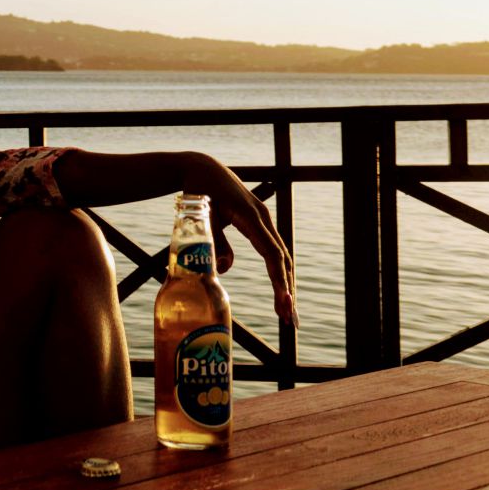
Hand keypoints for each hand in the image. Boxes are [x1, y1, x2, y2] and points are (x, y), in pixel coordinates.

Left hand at [181, 153, 297, 325]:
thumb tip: (224, 270)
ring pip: (281, 257)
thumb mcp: (202, 215)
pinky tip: (280, 293)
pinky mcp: (259, 224)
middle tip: (289, 321)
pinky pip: (274, 252)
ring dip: (285, 285)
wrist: (202, 168)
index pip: (271, 254)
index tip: (283, 301)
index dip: (278, 279)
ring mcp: (264, 221)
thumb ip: (214, 241)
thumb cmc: (199, 191)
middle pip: (282, 260)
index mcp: (251, 217)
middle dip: (287, 291)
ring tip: (286, 314)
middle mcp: (263, 219)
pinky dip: (279, 273)